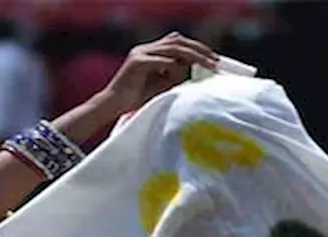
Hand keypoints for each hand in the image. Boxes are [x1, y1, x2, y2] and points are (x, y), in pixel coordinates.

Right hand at [96, 32, 217, 116]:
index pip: (177, 41)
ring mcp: (139, 54)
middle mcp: (145, 49)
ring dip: (192, 56)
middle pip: (177, 41)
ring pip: (171, 48)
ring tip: (206, 64)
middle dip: (198, 49)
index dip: (196, 47)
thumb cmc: (136, 98)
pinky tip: (183, 72)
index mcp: (150, 51)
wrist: (112, 105)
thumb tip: (194, 68)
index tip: (212, 58)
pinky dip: (172, 65)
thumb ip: (175, 74)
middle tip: (214, 60)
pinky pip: (158, 61)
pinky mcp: (135, 64)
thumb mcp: (161, 84)